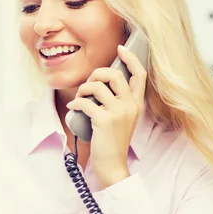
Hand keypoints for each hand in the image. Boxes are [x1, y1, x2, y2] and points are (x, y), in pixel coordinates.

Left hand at [66, 44, 146, 188]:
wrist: (112, 165)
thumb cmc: (113, 142)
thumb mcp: (123, 119)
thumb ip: (118, 101)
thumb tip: (101, 82)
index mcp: (137, 104)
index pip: (140, 74)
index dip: (130, 58)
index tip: (121, 48)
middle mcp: (130, 105)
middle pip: (114, 74)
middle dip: (96, 74)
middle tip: (88, 85)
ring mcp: (118, 112)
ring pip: (97, 86)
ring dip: (83, 89)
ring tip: (80, 98)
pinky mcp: (104, 120)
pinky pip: (85, 102)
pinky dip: (76, 102)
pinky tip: (73, 107)